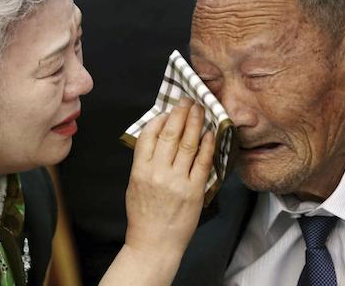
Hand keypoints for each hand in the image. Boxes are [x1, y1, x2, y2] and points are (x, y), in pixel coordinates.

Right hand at [125, 97, 214, 262]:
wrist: (154, 244)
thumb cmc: (143, 215)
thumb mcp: (134, 184)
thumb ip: (144, 161)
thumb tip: (158, 136)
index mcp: (140, 170)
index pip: (149, 135)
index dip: (160, 119)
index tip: (168, 110)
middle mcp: (158, 173)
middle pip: (170, 134)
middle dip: (180, 113)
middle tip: (188, 100)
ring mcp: (177, 182)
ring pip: (188, 144)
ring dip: (195, 122)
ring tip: (200, 109)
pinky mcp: (194, 191)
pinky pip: (203, 162)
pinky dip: (208, 145)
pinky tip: (211, 133)